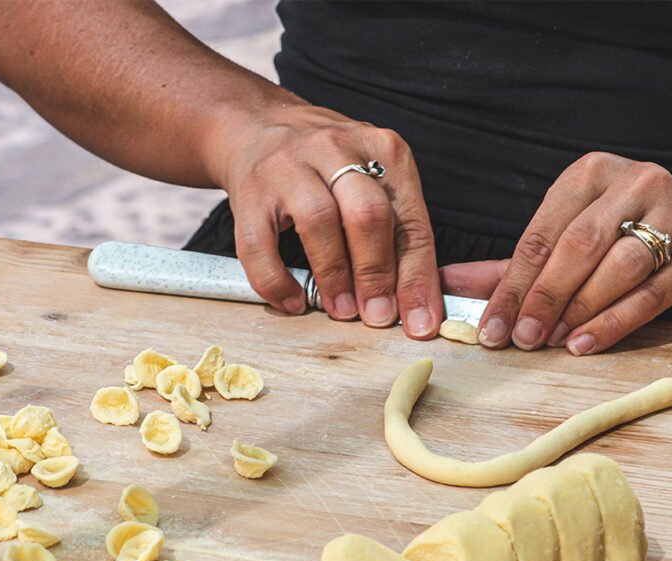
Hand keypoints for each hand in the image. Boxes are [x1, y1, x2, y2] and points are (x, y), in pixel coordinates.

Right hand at [213, 104, 443, 338]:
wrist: (257, 127)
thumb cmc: (326, 164)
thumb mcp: (371, 176)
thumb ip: (394, 229)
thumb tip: (413, 301)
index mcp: (383, 148)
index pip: (411, 222)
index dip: (417, 278)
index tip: (421, 322)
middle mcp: (337, 150)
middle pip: (368, 216)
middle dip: (378, 275)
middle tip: (379, 317)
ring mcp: (289, 167)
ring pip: (319, 223)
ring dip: (334, 276)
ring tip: (342, 311)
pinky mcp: (250, 191)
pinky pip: (260, 244)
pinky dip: (277, 281)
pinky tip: (292, 300)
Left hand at [440, 152, 671, 354]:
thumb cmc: (623, 236)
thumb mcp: (567, 237)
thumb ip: (510, 264)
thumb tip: (446, 283)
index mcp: (590, 174)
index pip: (541, 234)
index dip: (511, 284)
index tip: (490, 325)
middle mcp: (633, 184)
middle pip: (576, 248)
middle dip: (542, 298)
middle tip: (519, 338)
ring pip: (615, 269)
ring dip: (577, 310)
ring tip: (551, 341)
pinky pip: (647, 295)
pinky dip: (611, 324)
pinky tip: (583, 344)